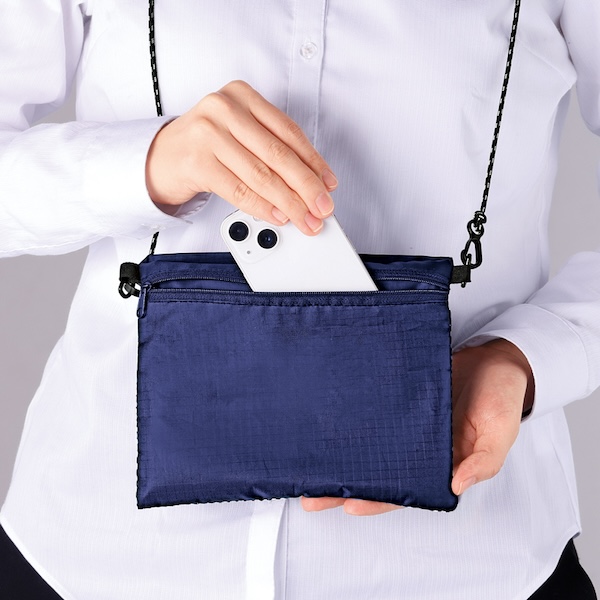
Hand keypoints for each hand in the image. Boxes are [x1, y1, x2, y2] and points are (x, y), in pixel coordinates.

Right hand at [145, 80, 337, 234]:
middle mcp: (225, 108)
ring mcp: (208, 133)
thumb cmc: (207, 146)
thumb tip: (311, 183)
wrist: (162, 157)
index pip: (288, 131)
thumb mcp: (240, 134)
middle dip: (306, 186)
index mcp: (243, 95)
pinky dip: (262, 207)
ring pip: (261, 174)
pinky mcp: (197, 162)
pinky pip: (239, 190)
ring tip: (304, 218)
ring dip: (288, 202)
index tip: (328, 184)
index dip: (313, 161)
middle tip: (322, 207)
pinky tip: (278, 216)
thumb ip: (270, 149)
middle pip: (278, 154)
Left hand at [301, 339, 533, 515]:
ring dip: (341, 456)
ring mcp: (406, 423)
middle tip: (310, 493)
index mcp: (443, 464)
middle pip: (378, 473)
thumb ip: (483, 461)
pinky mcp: (398, 399)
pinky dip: (352, 422)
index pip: (406, 490)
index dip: (378, 500)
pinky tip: (329, 426)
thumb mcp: (500, 431)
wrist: (494, 356)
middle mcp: (419, 448)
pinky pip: (373, 414)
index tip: (348, 504)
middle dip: (345, 485)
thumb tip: (456, 485)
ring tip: (309, 464)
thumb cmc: (501, 396)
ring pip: (369, 446)